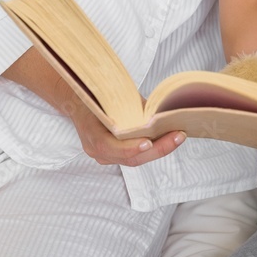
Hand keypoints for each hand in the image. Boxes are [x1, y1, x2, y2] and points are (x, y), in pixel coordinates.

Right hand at [58, 87, 185, 166]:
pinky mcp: (114, 155)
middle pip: (129, 158)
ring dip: (158, 149)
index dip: (129, 147)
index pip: (110, 147)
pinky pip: (134, 155)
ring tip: (178, 136)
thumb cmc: (96, 96)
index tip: (148, 142)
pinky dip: (151, 148)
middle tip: (178, 136)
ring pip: (135, 159)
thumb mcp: (110, 97)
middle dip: (157, 148)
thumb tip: (158, 111)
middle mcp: (96, 150)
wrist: (78, 101)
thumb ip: (130, 108)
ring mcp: (105, 156)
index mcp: (91, 135)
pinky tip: (167, 139)